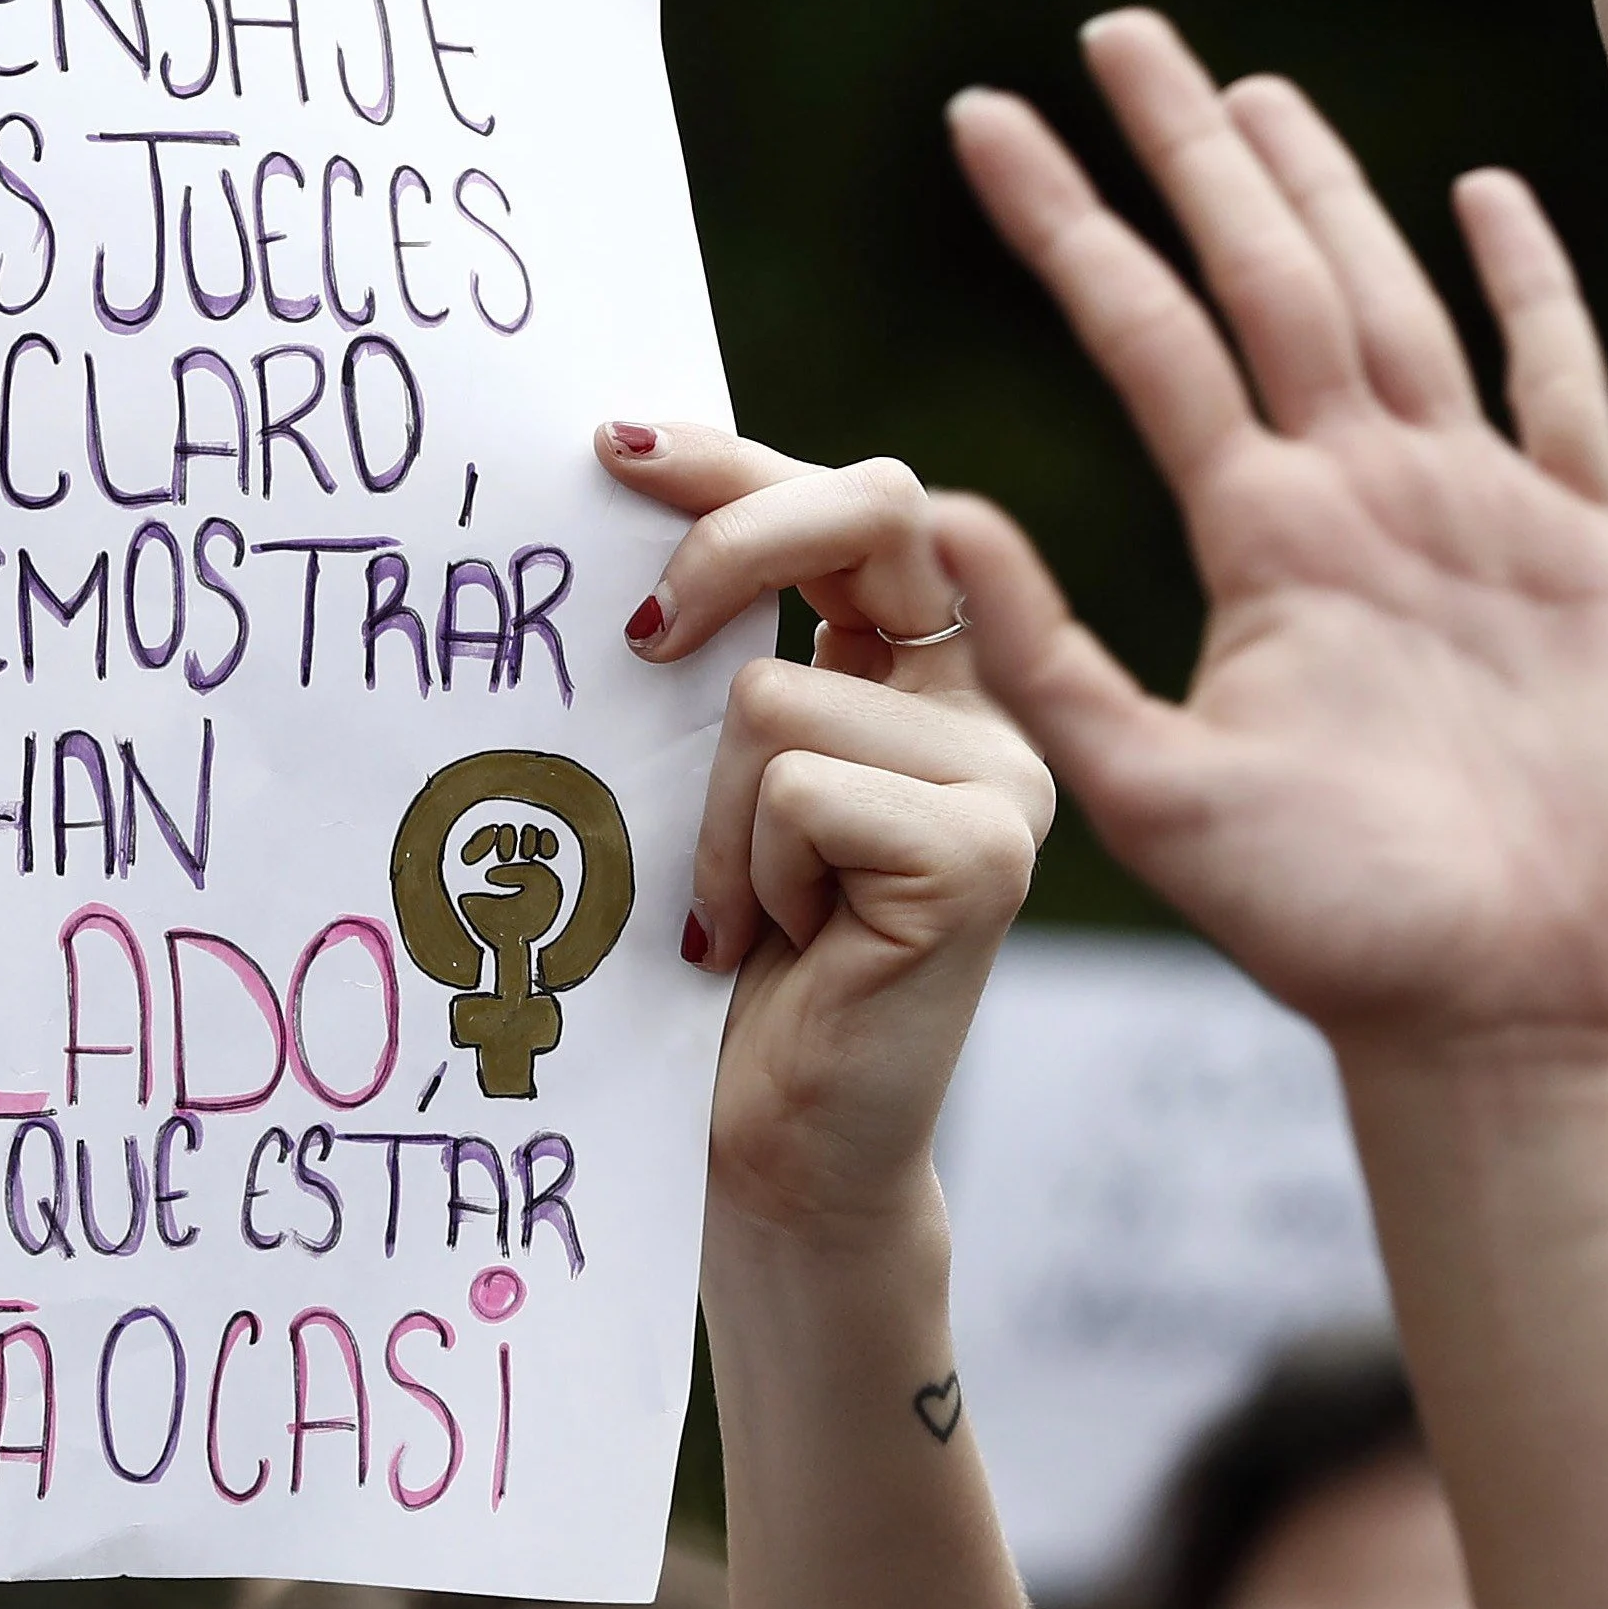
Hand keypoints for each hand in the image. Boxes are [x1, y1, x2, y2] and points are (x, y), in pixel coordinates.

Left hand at [608, 430, 1053, 1252]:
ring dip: (706, 816)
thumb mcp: (693, 785)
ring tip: (734, 916)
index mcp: (910, 681)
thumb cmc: (707, 980)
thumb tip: (611, 515)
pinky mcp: (982, 857)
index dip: (737, 460)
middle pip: (875, 509)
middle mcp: (975, 718)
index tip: (612, 447)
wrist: (765, 1160)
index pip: (849, 506)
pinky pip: (796, 791)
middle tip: (636, 640)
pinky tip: (769, 948)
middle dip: (732, 543)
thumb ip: (704, 666)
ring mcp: (996, 783)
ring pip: (774, 694)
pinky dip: (739, 871)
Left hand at [928, 14, 1607, 1059]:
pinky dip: (1532, 288)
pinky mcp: (1590, 554)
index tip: (983, 121)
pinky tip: (1482, 192)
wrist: (1486, 1011)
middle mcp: (1355, 497)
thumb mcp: (1146, 789)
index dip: (1070, 223)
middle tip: (1118, 31)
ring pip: (1393, 301)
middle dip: (1193, 154)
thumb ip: (1042, 655)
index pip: (1145, 333)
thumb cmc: (1320, 927)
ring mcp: (1475, 512)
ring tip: (1254, 90)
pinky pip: (1565, 387)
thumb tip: (936, 510)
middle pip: (1264, 277)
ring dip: (1328, 191)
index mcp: (1259, 536)